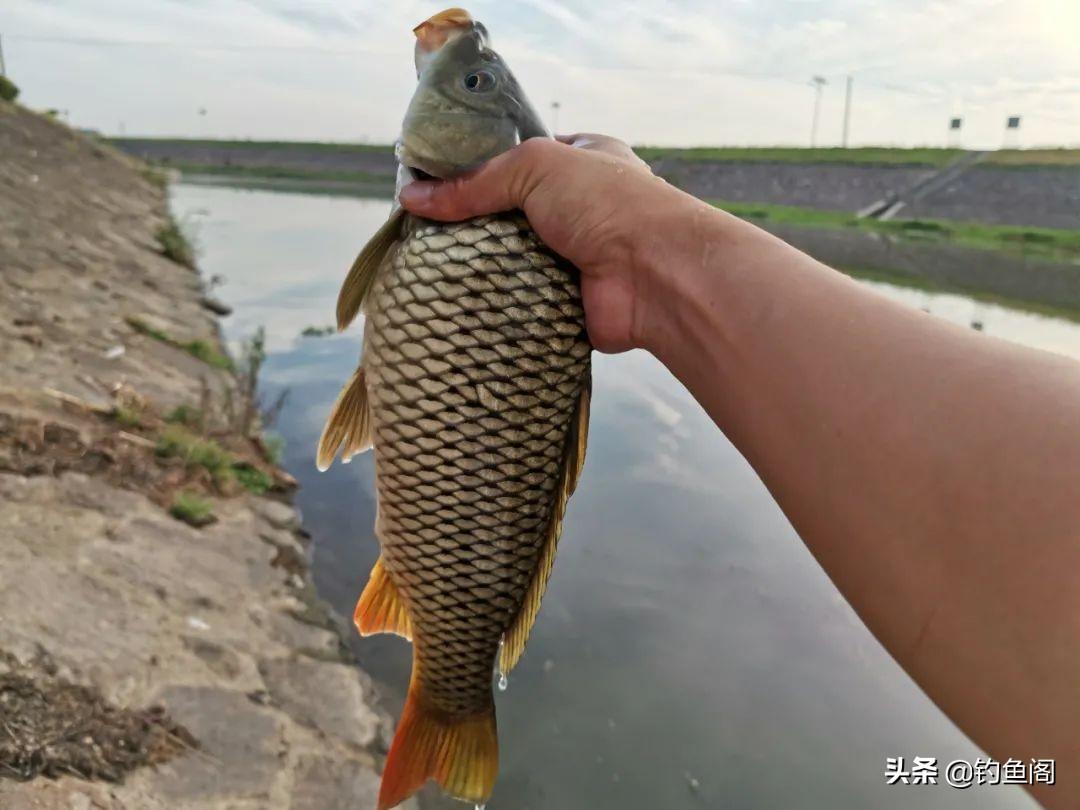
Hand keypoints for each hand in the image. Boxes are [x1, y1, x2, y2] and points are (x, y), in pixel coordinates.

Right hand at [398, 134, 690, 353]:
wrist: (657, 275)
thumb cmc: (609, 204)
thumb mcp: (535, 169)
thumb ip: (474, 182)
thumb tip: (411, 197)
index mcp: (584, 161)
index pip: (521, 160)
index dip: (478, 168)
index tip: (433, 183)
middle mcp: (583, 209)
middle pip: (512, 214)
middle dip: (476, 223)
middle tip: (424, 232)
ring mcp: (577, 258)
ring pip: (515, 260)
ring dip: (484, 266)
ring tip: (429, 269)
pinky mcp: (569, 303)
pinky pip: (523, 301)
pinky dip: (498, 303)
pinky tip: (459, 303)